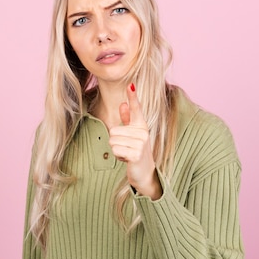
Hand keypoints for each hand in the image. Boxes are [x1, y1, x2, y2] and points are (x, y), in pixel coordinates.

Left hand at [109, 83, 162, 199]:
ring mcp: (141, 143)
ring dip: (117, 150)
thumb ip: (128, 120)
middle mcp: (143, 133)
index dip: (133, 97)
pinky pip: (116, 150)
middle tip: (128, 149)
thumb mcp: (133, 135)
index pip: (137, 109)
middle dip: (116, 142)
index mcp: (142, 126)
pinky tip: (127, 159)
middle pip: (114, 131)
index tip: (131, 85)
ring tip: (128, 154)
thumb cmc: (137, 152)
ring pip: (113, 141)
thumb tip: (123, 104)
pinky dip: (118, 156)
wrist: (145, 173)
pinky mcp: (136, 154)